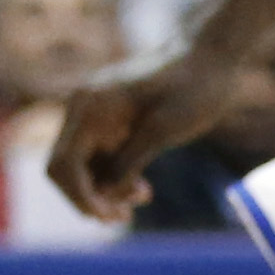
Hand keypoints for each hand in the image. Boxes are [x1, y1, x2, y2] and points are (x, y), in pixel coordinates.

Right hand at [49, 41, 247, 219]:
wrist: (211, 56)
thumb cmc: (195, 89)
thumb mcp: (164, 131)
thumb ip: (128, 162)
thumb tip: (102, 194)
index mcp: (89, 107)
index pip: (63, 164)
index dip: (81, 197)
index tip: (110, 218)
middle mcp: (82, 108)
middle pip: (64, 168)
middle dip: (90, 197)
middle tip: (124, 216)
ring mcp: (93, 114)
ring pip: (81, 166)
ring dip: (103, 189)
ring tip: (143, 197)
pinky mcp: (108, 120)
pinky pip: (97, 157)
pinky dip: (113, 176)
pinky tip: (142, 189)